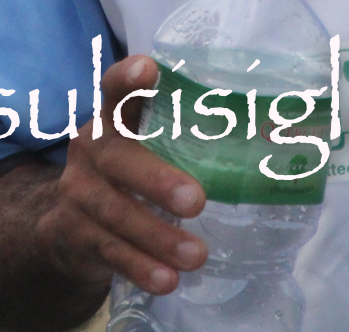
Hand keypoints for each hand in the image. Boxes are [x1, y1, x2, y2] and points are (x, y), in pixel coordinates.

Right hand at [39, 54, 208, 297]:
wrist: (69, 224)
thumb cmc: (130, 176)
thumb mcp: (147, 150)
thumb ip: (187, 142)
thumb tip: (279, 141)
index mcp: (112, 120)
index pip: (114, 89)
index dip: (127, 79)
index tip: (147, 69)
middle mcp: (90, 148)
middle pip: (117, 158)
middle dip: (156, 179)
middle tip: (196, 200)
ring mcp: (77, 191)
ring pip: (115, 211)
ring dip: (158, 236)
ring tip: (196, 255)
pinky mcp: (73, 231)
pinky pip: (108, 249)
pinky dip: (139, 266)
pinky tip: (166, 279)